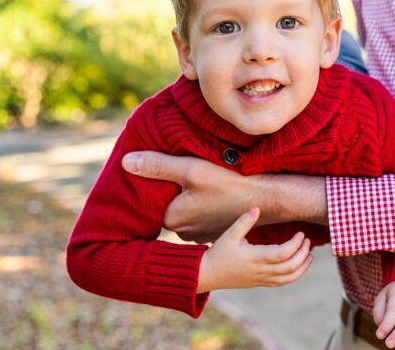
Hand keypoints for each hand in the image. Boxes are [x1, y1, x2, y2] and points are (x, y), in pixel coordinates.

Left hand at [121, 152, 327, 240]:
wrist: (269, 200)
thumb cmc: (231, 183)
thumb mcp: (192, 169)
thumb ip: (159, 165)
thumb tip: (125, 162)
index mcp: (172, 218)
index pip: (152, 198)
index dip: (154, 180)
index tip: (157, 166)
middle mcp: (183, 232)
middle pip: (169, 203)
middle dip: (171, 187)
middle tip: (180, 166)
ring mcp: (200, 233)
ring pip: (186, 208)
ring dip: (188, 195)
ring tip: (197, 176)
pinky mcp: (216, 230)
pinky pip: (201, 214)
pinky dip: (203, 202)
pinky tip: (212, 189)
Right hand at [197, 207, 312, 292]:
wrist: (209, 274)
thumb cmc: (219, 252)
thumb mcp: (230, 234)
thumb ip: (245, 221)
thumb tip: (257, 207)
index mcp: (255, 258)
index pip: (282, 254)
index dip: (295, 245)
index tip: (301, 233)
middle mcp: (261, 271)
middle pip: (289, 267)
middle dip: (302, 254)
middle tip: (307, 240)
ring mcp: (261, 279)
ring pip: (288, 278)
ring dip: (302, 267)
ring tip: (309, 254)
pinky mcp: (260, 283)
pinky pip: (281, 282)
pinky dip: (293, 275)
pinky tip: (298, 266)